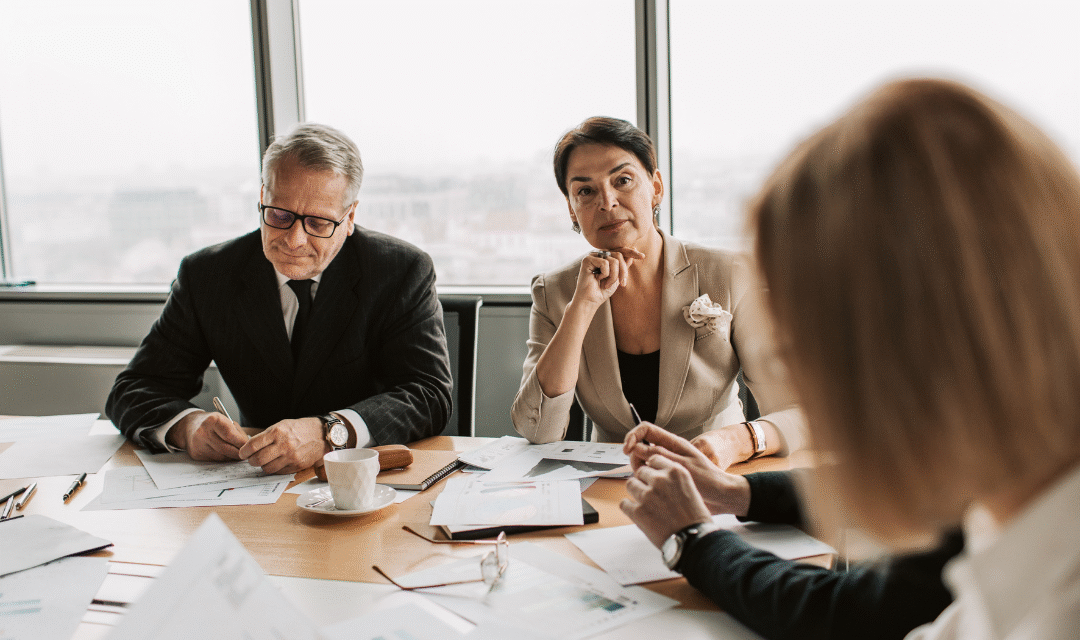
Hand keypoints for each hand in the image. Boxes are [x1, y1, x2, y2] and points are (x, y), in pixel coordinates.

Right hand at [168, 411, 248, 460]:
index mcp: (212, 420)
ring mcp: (198, 445)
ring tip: (238, 453)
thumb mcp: (225, 420)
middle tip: (248, 454)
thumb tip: (247, 446)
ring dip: (232, 457)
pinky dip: (224, 458)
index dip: (241, 442)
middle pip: (226, 448)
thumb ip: (236, 432)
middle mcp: (203, 432)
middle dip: (239, 452)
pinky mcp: (196, 454)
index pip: (230, 435)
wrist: (190, 427)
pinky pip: (215, 460)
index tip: (250, 446)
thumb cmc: (212, 423)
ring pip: (222, 456)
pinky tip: (227, 454)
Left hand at [239, 417, 326, 474]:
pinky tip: (278, 462)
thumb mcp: (281, 425)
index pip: (253, 445)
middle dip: (252, 461)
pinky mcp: (297, 465)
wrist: (321, 434)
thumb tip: (250, 448)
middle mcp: (284, 445)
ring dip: (264, 466)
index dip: (244, 451)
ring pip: (267, 468)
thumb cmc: (299, 428)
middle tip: (252, 459)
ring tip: (266, 461)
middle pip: (258, 459)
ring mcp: (291, 456)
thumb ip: (266, 436)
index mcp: (277, 432)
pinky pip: (279, 472)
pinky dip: (276, 469)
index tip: (243, 453)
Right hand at [573, 247, 646, 307]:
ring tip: (606, 284)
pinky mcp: (587, 259)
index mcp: (605, 257)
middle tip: (622, 283)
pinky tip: (597, 279)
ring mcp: (592, 256)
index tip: (642, 256)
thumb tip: (632, 255)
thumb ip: (623, 266)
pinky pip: (605, 262)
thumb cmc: (602, 291)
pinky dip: (605, 274)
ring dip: (614, 276)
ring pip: (613, 260)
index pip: (620, 251)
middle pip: (619, 255)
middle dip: (623, 271)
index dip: (631, 252)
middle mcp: (599, 254)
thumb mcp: (617, 278)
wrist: (591, 300)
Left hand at [620, 455, 712, 547]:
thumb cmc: (695, 518)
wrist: (694, 540)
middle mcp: (660, 480)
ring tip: (646, 504)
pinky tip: (639, 514)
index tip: (653, 475)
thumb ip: (673, 480)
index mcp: (675, 472)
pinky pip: (624, 503)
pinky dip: (629, 508)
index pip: (654, 459)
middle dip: (644, 481)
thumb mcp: (690, 489)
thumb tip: (658, 475)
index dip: (653, 469)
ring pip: (630, 484)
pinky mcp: (638, 511)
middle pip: (641, 471)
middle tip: (651, 494)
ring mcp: (647, 495)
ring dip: (636, 493)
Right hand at [624, 423, 750, 515]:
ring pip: (643, 463)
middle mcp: (668, 452)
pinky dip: (646, 480)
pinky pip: (650, 475)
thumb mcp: (682, 466)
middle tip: (640, 471)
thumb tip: (637, 447)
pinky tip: (653, 489)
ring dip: (640, 471)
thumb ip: (659, 455)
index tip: (626, 450)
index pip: (646, 430)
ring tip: (650, 482)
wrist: (721, 497)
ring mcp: (666, 465)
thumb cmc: (708, 480)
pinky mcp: (667, 478)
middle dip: (635, 457)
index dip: (633, 436)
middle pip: (640, 447)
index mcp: (673, 443)